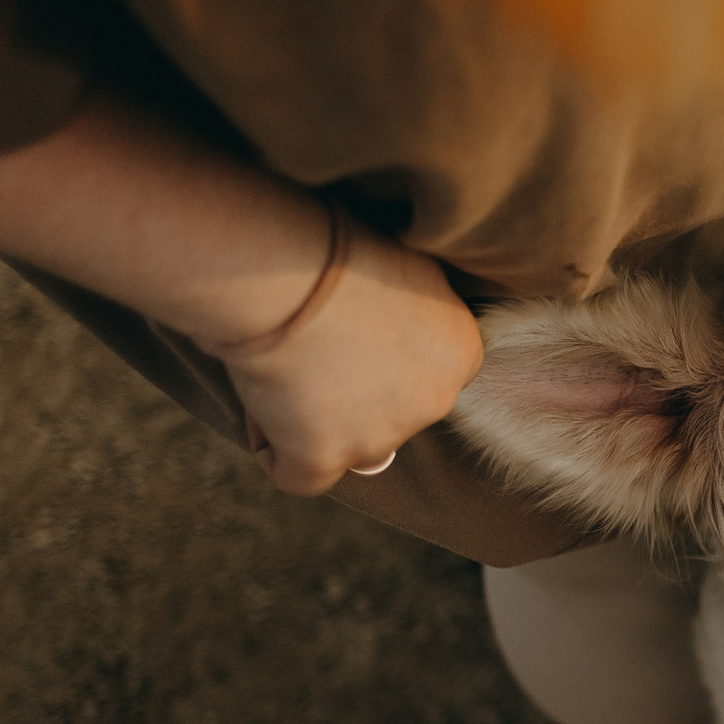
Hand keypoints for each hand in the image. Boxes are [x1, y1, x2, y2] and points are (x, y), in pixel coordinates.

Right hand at [223, 231, 483, 495]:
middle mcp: (437, 402)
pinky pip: (299, 476)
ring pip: (348, 448)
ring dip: (312, 419)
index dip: (377, 361)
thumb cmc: (334, 248)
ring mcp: (384, 436)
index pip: (423, 378)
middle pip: (390, 416)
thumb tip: (394, 319)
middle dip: (351, 394)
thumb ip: (415, 310)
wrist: (285, 270)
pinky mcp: (327, 458)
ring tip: (279, 367)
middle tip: (306, 350)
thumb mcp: (405, 269)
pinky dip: (274, 449)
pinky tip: (261, 407)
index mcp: (462, 352)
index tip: (340, 333)